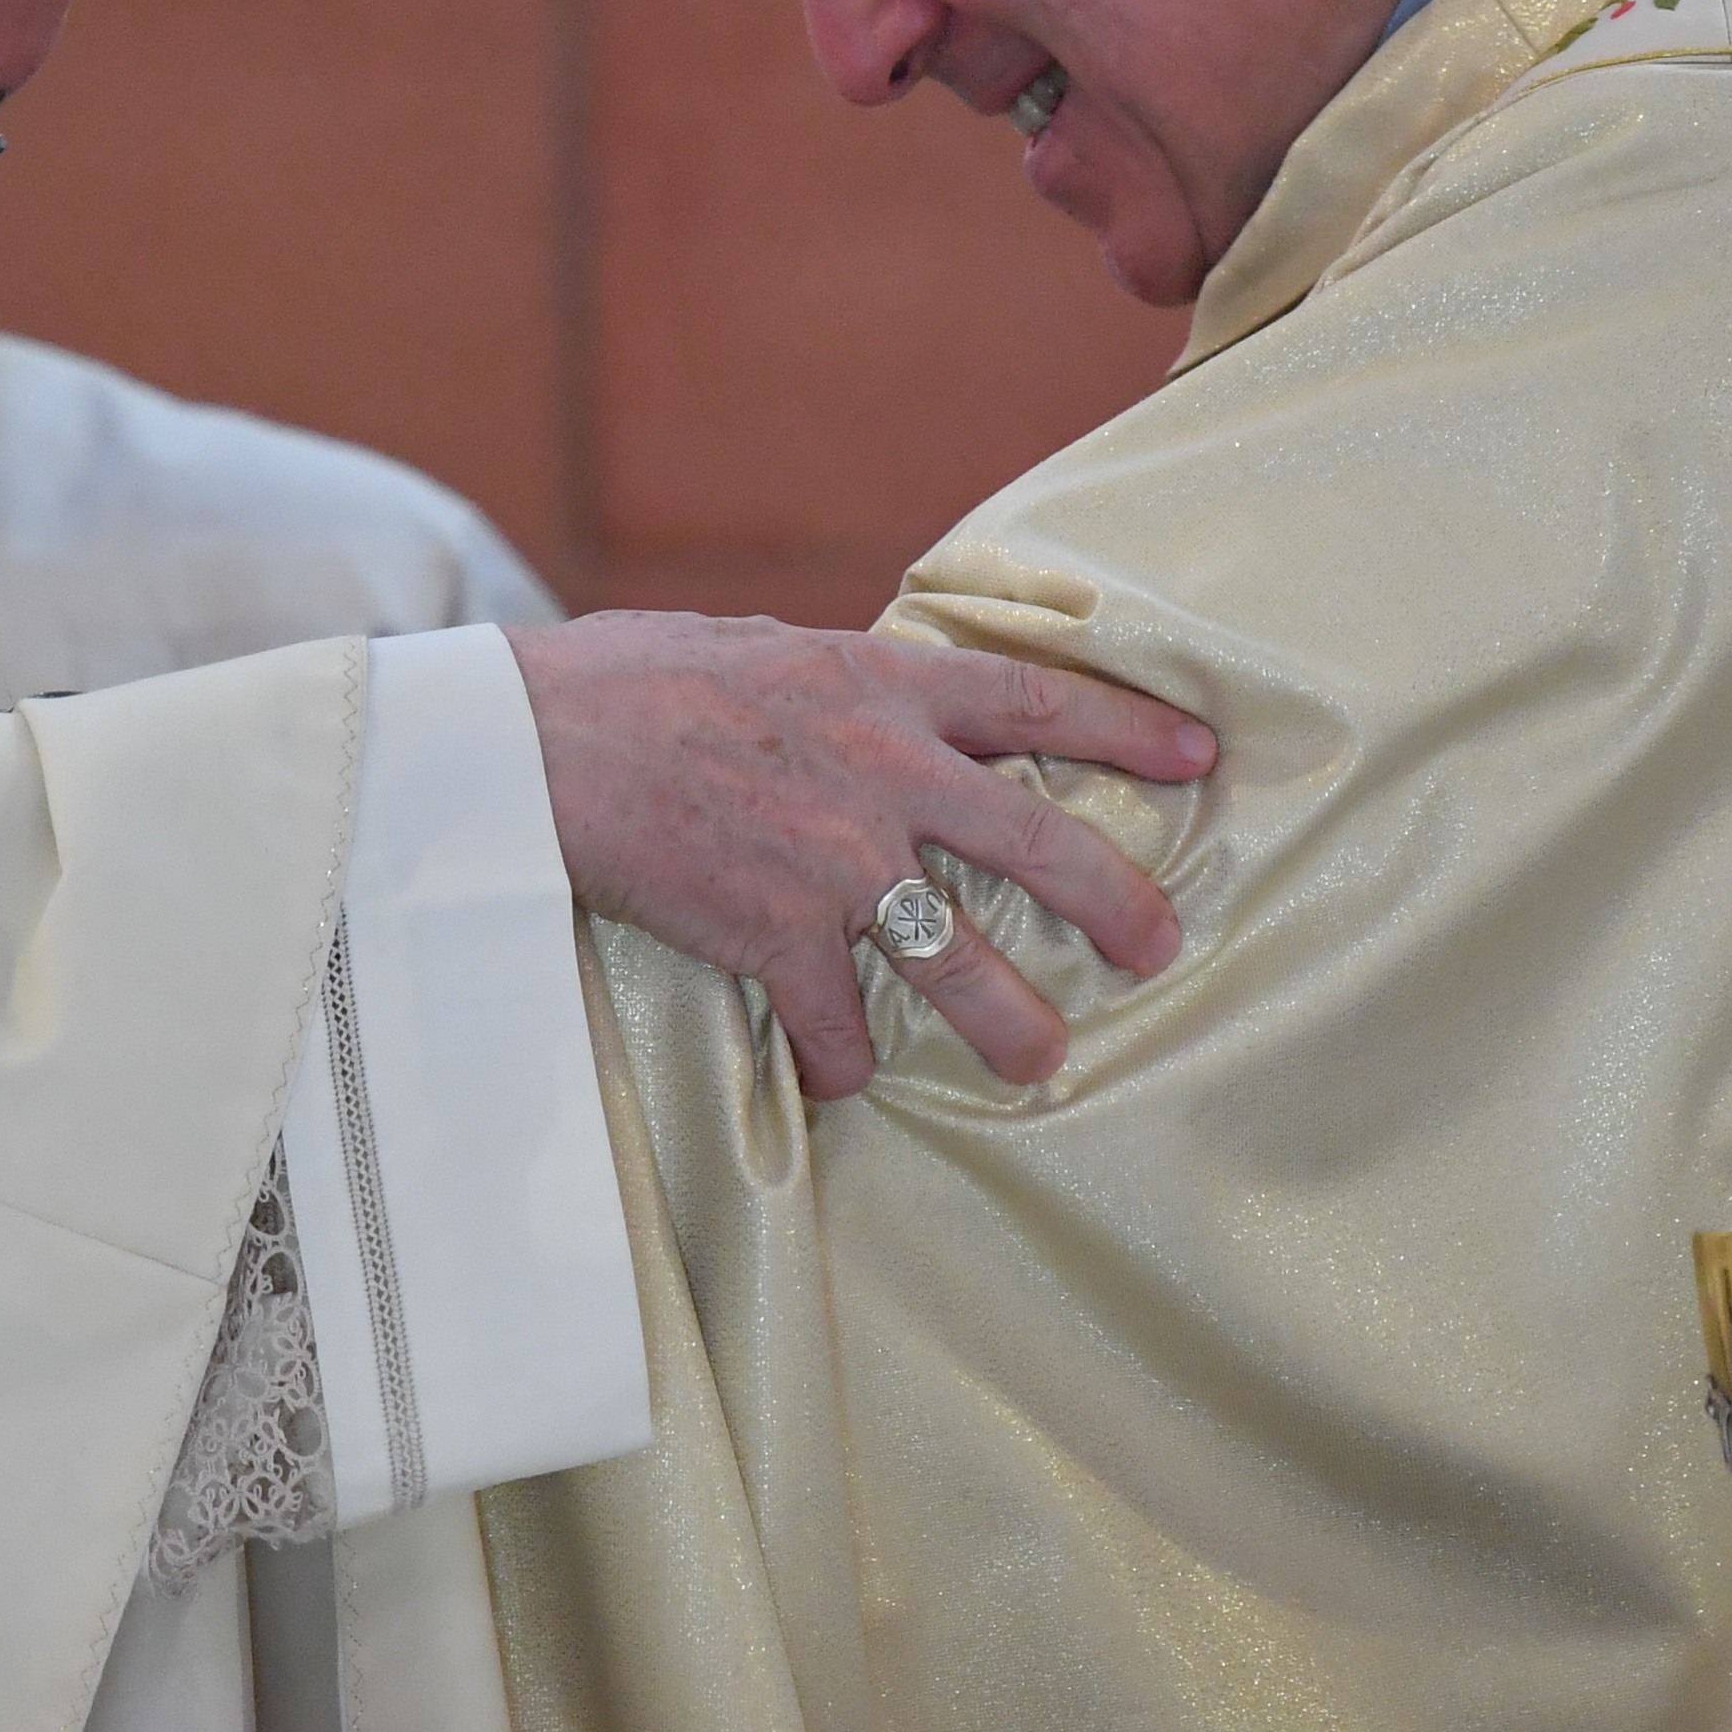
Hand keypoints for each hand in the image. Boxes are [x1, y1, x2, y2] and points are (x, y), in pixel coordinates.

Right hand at [507, 611, 1208, 1101]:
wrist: (529, 742)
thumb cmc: (622, 679)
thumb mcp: (755, 649)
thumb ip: (833, 684)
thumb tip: (868, 701)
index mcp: (880, 682)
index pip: (1039, 700)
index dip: (1131, 727)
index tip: (1202, 755)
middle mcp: (883, 771)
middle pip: (1039, 844)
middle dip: (1117, 899)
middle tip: (1162, 946)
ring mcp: (836, 859)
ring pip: (961, 958)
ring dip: (1011, 1020)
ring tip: (1044, 1061)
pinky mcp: (777, 935)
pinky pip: (835, 1024)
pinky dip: (838, 1063)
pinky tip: (837, 1083)